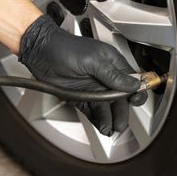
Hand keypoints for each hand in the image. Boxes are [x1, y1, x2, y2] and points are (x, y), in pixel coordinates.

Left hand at [19, 15, 146, 135]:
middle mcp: (104, 77)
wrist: (40, 52)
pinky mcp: (80, 98)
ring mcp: (93, 88)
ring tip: (109, 128)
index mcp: (112, 64)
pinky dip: (98, 120)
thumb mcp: (92, 59)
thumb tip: (132, 84)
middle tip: (120, 123)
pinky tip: (101, 125)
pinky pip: (93, 112)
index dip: (136, 92)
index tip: (136, 101)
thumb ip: (112, 74)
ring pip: (107, 108)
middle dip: (122, 112)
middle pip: (120, 99)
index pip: (132, 81)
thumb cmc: (64, 47)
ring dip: (109, 118)